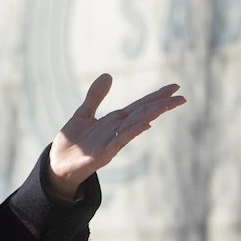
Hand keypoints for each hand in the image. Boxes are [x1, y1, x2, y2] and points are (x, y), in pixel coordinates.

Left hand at [48, 76, 184, 196]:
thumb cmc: (72, 143)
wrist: (58, 165)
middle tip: (182, 96)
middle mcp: (117, 130)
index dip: (157, 96)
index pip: (140, 105)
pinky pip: (120, 141)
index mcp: (115, 120)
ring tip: (167, 105)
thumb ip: (96, 96)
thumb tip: (108, 75)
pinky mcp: (103, 154)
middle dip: (162, 105)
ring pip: (136, 126)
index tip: (174, 87)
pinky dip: (132, 132)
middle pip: (143, 114)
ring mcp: (113, 142)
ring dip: (151, 115)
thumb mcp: (83, 114)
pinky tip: (145, 125)